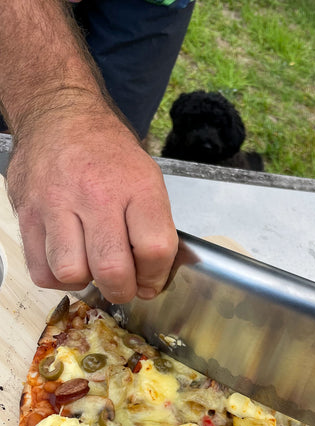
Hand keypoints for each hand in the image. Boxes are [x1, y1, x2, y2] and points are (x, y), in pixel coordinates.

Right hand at [7, 102, 177, 302]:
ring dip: (86, 282)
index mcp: (136, 186)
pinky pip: (42, 270)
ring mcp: (56, 204)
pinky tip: (70, 261)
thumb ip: (154, 227)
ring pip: (71, 273)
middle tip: (124, 286)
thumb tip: (152, 278)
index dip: (156, 276)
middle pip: (112, 268)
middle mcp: (95, 194)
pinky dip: (58, 278)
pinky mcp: (27, 213)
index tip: (151, 280)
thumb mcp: (146, 178)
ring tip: (92, 267)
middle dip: (123, 290)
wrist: (59, 115)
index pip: (155, 248)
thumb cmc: (107, 154)